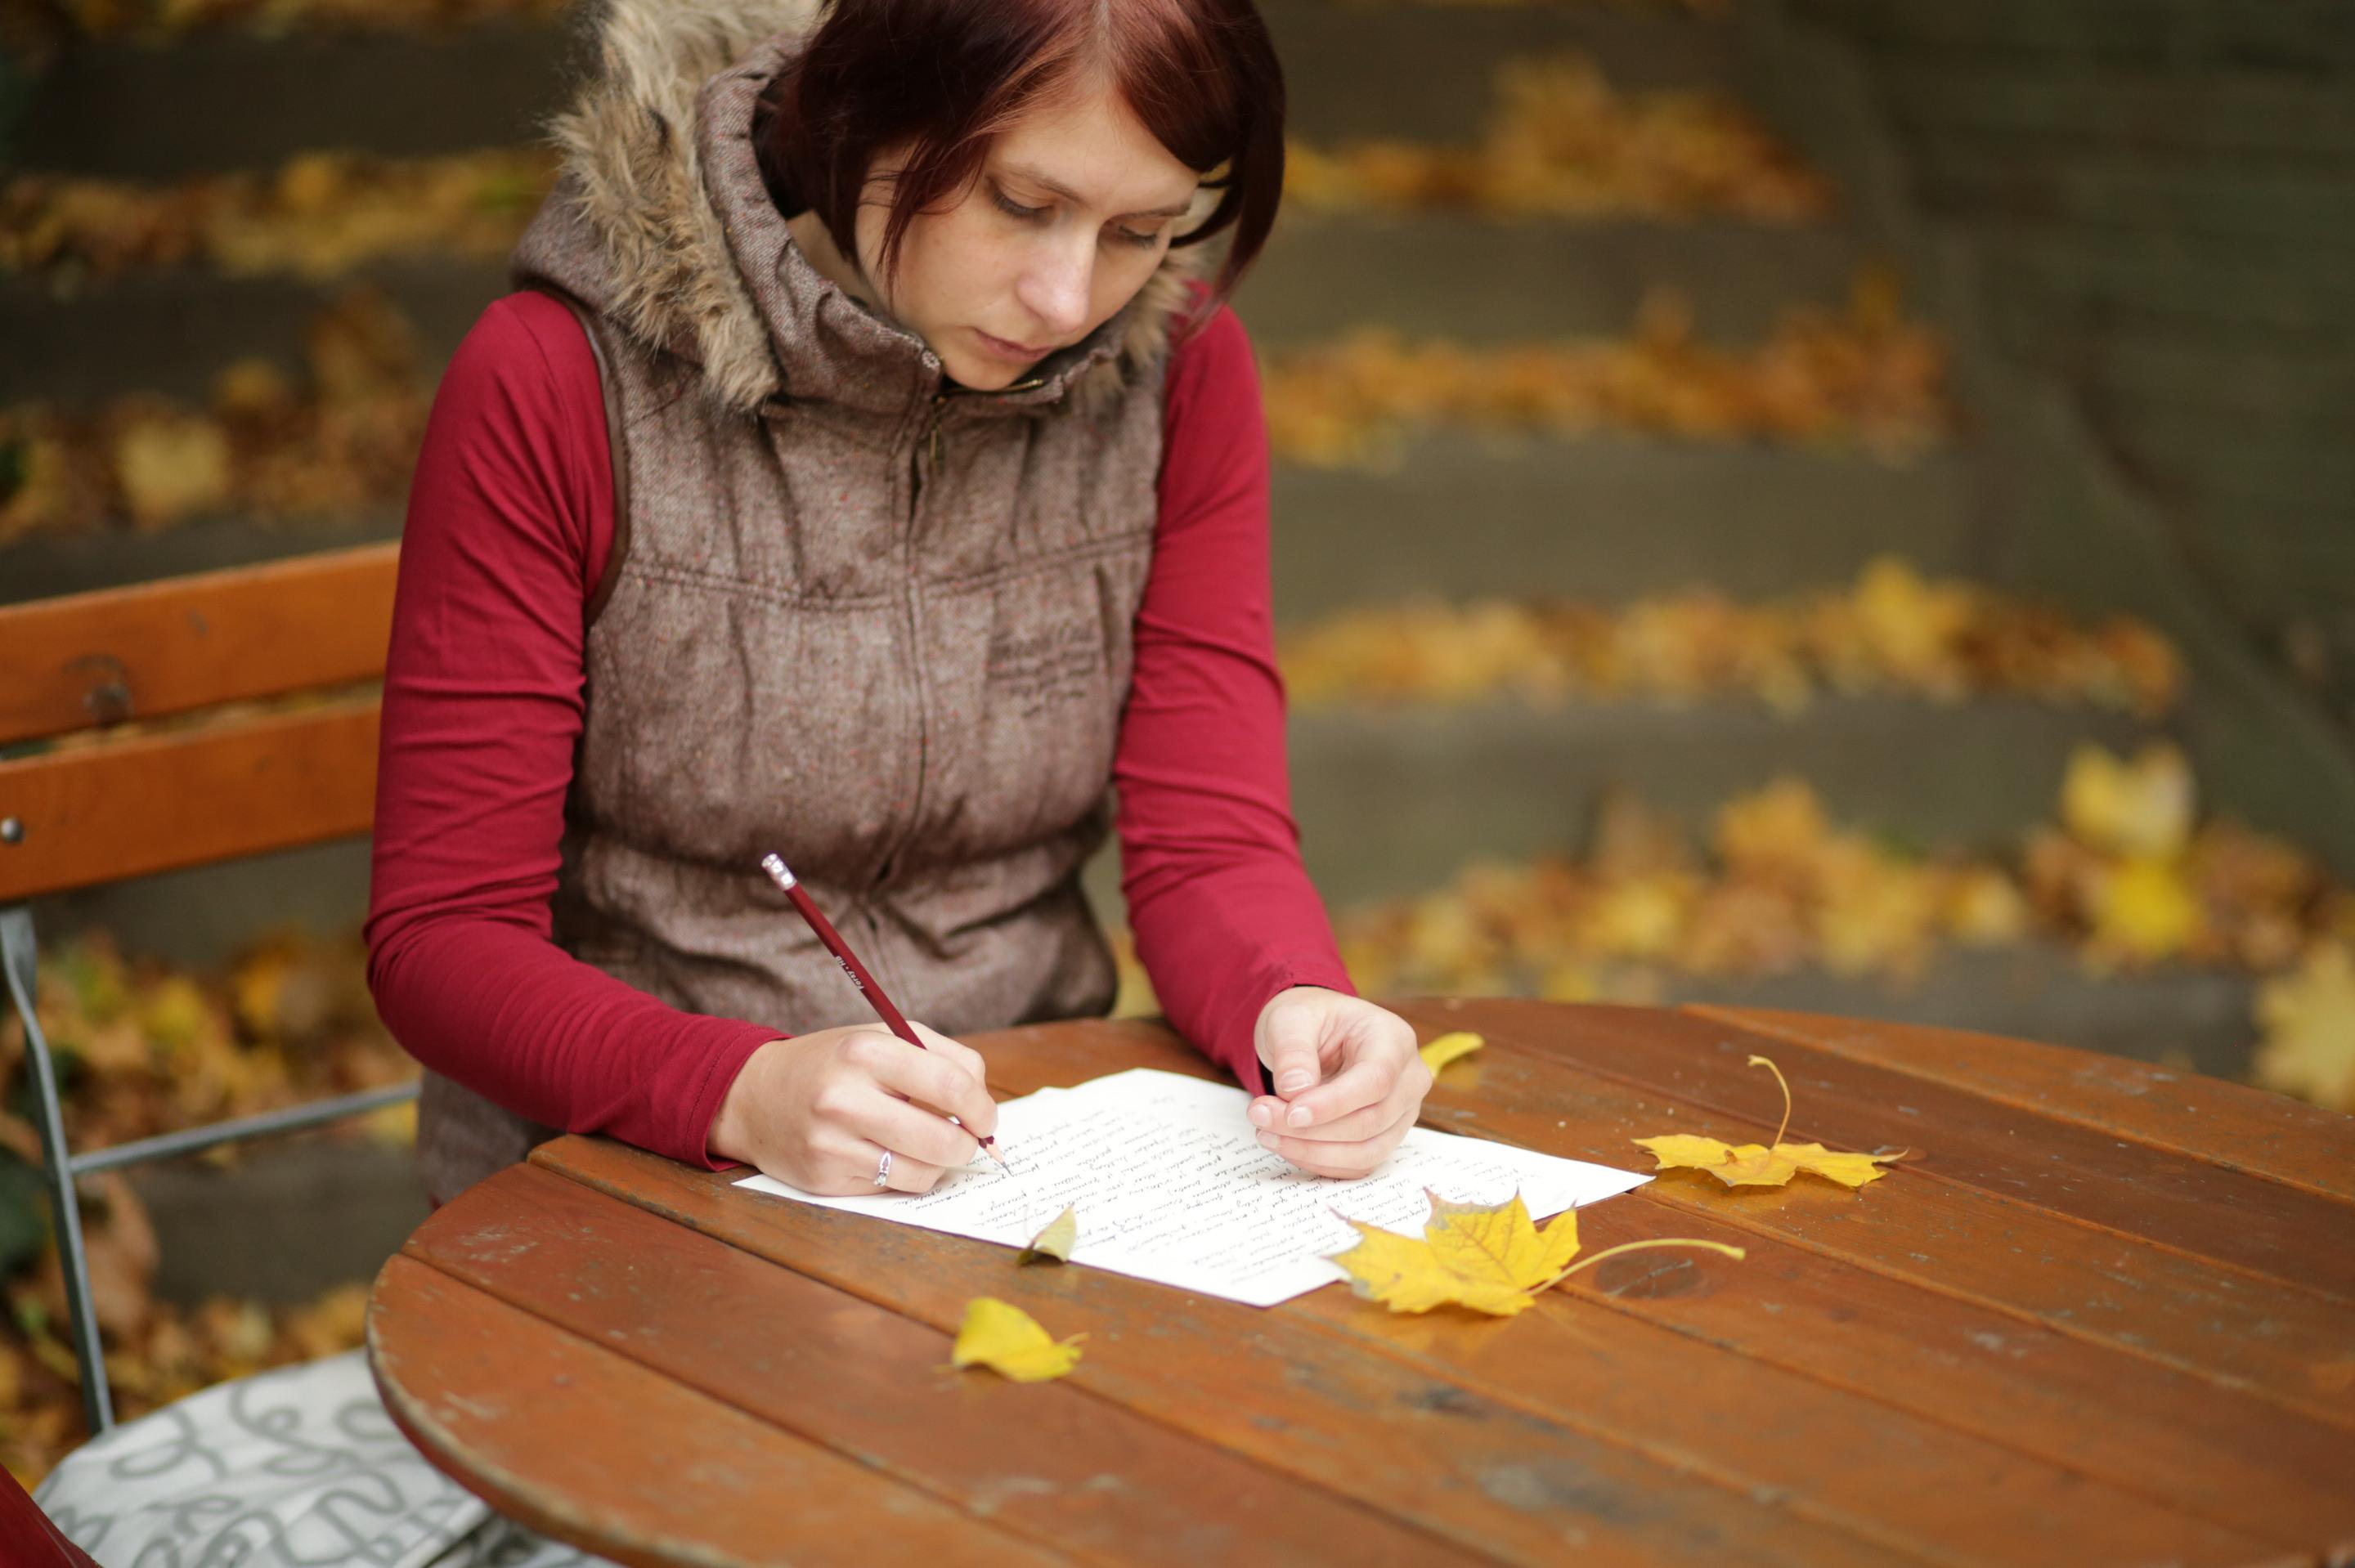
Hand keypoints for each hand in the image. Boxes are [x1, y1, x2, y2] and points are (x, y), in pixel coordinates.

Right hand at [708, 1022, 997, 1195]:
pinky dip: (905, 1174)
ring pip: (923, 1172)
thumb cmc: (833, 1064)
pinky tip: (889, 1154)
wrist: (755, 1096)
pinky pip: (893, 1188)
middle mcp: (844, 1098)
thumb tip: (984, 1107)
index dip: (982, 1107)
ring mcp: (831, 1144)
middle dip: (967, 1144)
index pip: (951, 1086)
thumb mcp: (882, 1038)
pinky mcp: (825, 1180)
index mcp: (865, 1051)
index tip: (985, 1117)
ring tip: (924, 1143)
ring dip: (937, 1163)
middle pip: (943, 1139)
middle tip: (965, 1138)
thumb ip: (942, 1059)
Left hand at [1246, 987, 1429, 1178]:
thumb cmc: (1309, 1020)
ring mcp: (1401, 1112)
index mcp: (1394, 1039)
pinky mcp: (1385, 1137)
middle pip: (1371, 1120)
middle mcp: (1408, 1078)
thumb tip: (1294, 1091)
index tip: (1290, 1112)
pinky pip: (1357, 1164)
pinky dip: (1318, 1161)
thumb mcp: (1291, 1019)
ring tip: (1266, 1132)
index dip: (1334, 1104)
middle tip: (1260, 1116)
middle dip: (1312, 1129)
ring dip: (1312, 1151)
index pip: (1376, 1080)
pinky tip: (1285, 1144)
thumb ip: (1293, 1052)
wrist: (1314, 1033)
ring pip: (1366, 1151)